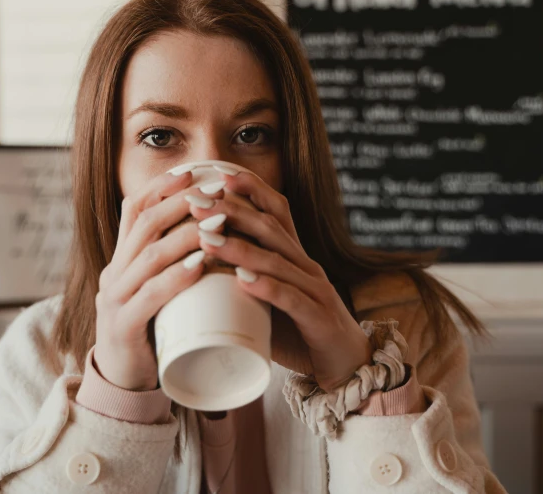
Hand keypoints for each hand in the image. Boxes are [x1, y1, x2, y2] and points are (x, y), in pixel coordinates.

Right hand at [94, 170, 223, 390]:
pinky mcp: (124, 327)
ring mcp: (115, 299)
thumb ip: (170, 265)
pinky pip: (150, 296)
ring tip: (218, 222)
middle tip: (215, 191)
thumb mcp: (155, 290)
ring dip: (186, 235)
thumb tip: (208, 231)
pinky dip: (177, 277)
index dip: (162, 187)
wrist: (123, 382)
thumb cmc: (150, 331)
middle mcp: (114, 273)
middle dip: (180, 203)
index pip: (134, 210)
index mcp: (121, 260)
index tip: (193, 171)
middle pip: (144, 224)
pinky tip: (201, 266)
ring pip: (149, 255)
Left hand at [189, 171, 372, 391]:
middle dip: (232, 211)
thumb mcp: (269, 298)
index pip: (275, 211)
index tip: (216, 175)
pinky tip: (244, 282)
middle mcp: (306, 265)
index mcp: (294, 256)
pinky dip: (268, 289)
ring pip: (276, 261)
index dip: (250, 190)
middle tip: (196, 202)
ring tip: (207, 239)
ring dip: (240, 249)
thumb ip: (241, 282)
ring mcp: (315, 290)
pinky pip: (292, 299)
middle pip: (270, 228)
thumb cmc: (300, 330)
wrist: (348, 366)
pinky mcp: (319, 319)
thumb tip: (194, 269)